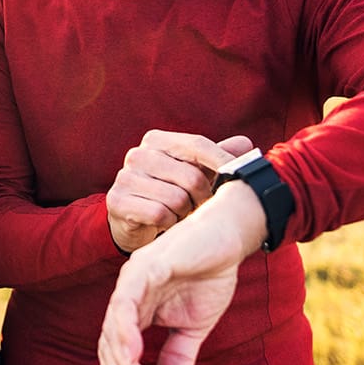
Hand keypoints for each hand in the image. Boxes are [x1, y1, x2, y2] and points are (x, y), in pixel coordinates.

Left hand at [98, 181, 266, 364]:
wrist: (229, 237)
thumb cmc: (209, 275)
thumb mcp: (195, 327)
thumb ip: (178, 358)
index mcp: (135, 308)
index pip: (116, 352)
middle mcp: (126, 295)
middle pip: (109, 345)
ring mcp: (132, 279)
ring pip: (114, 328)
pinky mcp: (146, 266)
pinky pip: (127, 300)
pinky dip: (125, 328)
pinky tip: (133, 354)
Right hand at [106, 131, 253, 251]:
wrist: (132, 221)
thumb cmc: (168, 192)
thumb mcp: (193, 173)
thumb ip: (216, 158)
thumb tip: (245, 144)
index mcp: (156, 140)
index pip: (197, 144)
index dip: (222, 160)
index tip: (238, 174)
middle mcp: (137, 155)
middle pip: (191, 176)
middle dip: (202, 196)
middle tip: (199, 205)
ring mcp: (125, 177)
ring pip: (177, 199)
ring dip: (184, 212)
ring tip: (179, 213)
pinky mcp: (117, 201)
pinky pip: (159, 214)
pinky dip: (168, 223)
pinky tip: (164, 223)